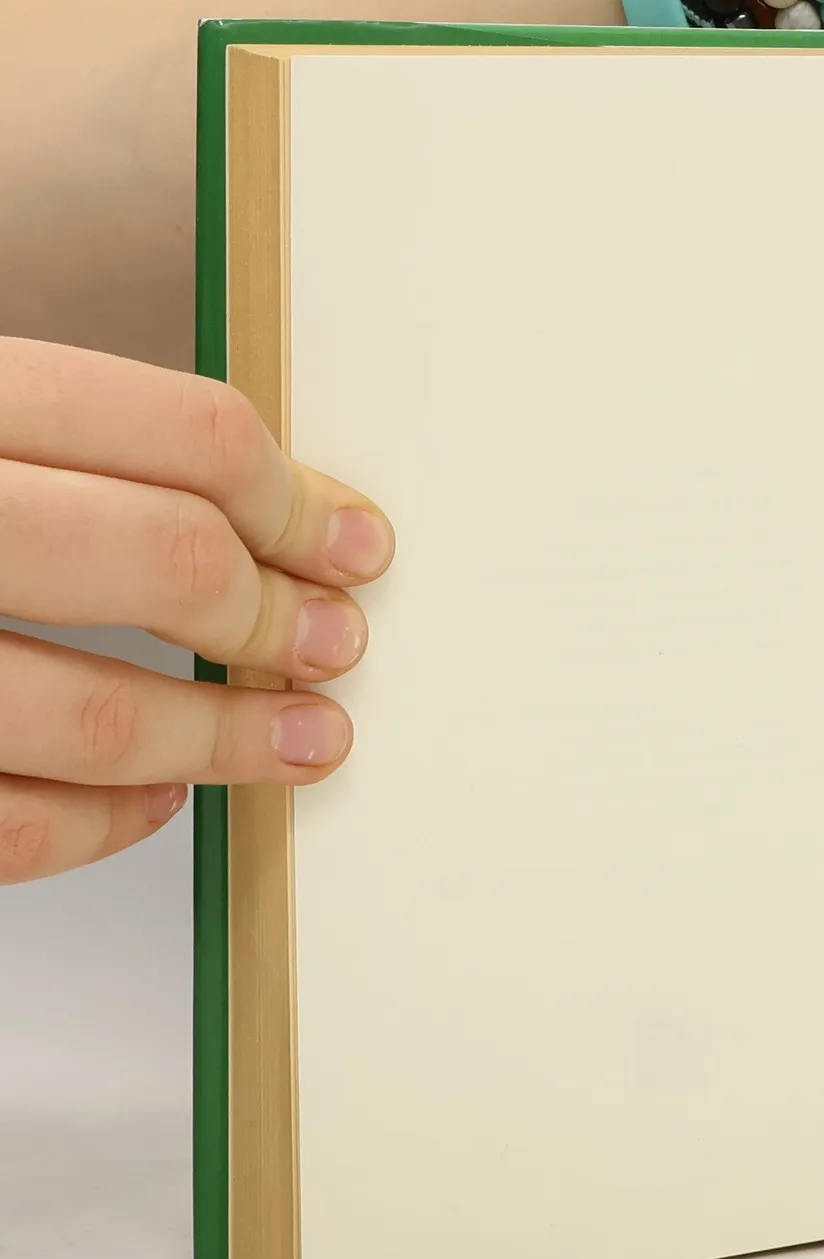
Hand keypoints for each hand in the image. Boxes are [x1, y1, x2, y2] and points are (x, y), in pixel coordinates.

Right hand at [0, 338, 392, 882]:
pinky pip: (8, 825)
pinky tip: (155, 798)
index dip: (299, 499)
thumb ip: (60, 450)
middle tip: (333, 645)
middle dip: (274, 617)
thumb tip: (268, 517)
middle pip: (160, 559)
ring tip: (299, 741)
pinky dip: (107, 822)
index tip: (354, 545)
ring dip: (223, 739)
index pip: (181, 433)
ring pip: (90, 711)